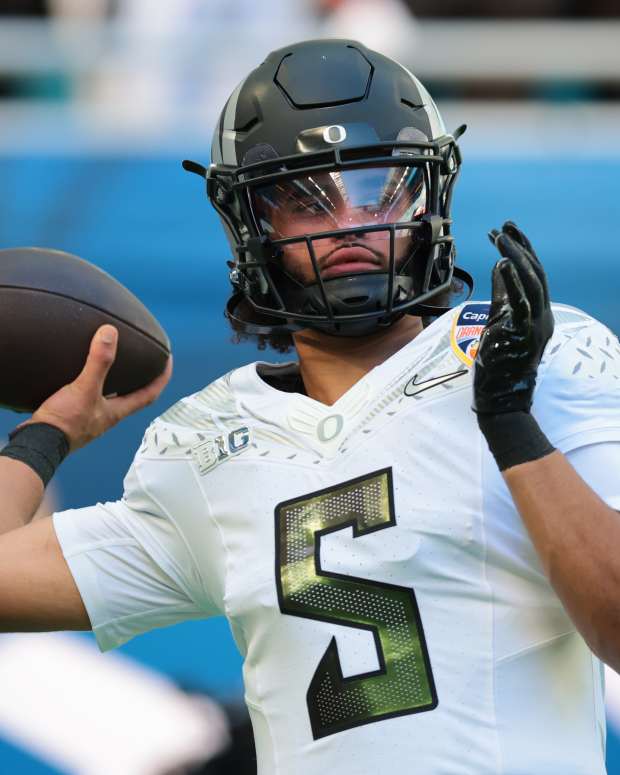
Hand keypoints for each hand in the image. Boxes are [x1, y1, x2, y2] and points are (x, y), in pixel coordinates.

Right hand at [19, 325, 171, 450]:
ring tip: (115, 364)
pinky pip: (89, 397)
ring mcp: (91, 418)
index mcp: (117, 411)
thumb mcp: (84, 388)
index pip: (150, 394)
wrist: (37, 443)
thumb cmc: (65, 423)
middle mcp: (107, 416)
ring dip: (116, 382)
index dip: (162, 377)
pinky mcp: (74, 416)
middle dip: (142, 379)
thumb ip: (98, 362)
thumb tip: (110, 333)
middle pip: (133, 396)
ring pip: (111, 397)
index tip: (168, 360)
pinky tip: (80, 375)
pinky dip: (92, 385)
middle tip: (145, 360)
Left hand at [473, 221, 553, 415]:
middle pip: (536, 273)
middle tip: (504, 225)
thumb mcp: (500, 321)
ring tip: (501, 237)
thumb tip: (500, 266)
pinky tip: (503, 262)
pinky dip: (513, 281)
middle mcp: (544, 316)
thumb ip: (502, 295)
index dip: (522, 250)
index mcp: (540, 313)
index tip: (507, 231)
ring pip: (531, 283)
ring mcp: (537, 325)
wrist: (502, 398)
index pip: (534, 275)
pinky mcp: (523, 334)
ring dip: (516, 257)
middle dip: (521, 247)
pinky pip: (521, 303)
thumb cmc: (499, 362)